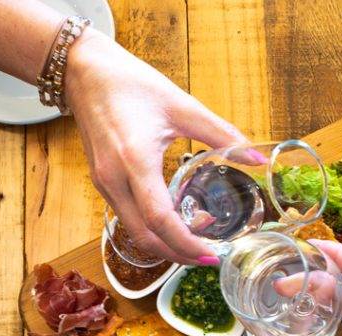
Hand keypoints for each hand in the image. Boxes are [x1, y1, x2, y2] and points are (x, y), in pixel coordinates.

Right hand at [65, 31, 246, 263]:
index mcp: (135, 161)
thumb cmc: (130, 84)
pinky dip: (150, 229)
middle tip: (208, 258)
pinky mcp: (101, 182)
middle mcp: (114, 180)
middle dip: (178, 255)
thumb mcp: (182, 105)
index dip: (187, 244)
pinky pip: (126, 217)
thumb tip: (257, 157)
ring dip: (164, 244)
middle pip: (145, 238)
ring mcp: (103, 184)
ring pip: (133, 232)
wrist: (84, 72)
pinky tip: (173, 221)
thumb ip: (221, 133)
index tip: (212, 255)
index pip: (160, 220)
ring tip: (195, 243)